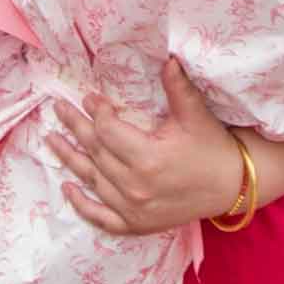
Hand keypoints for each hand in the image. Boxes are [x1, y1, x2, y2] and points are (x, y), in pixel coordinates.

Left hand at [54, 79, 250, 236]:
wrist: (232, 187)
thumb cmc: (212, 148)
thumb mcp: (195, 115)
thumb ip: (177, 88)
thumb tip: (168, 58)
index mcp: (148, 158)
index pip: (108, 132)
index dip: (96, 112)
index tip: (89, 98)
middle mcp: (136, 187)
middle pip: (95, 152)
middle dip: (75, 127)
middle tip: (58, 109)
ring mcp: (134, 209)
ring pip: (93, 180)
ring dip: (70, 159)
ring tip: (51, 139)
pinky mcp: (137, 224)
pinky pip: (101, 218)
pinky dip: (82, 205)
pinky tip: (68, 188)